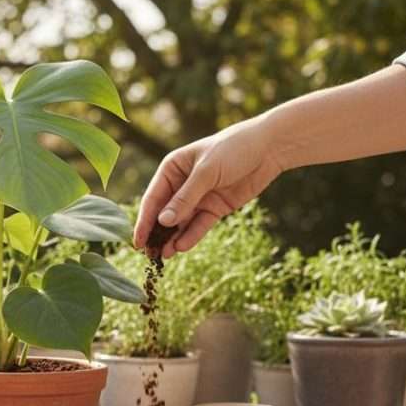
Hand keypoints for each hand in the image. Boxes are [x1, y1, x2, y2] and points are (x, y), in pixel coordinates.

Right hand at [134, 115, 283, 257]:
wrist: (268, 149)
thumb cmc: (233, 149)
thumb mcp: (206, 172)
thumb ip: (185, 198)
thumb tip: (163, 222)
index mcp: (172, 169)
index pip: (153, 198)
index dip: (144, 221)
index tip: (137, 241)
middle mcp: (181, 185)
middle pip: (164, 214)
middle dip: (156, 234)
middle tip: (149, 255)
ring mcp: (198, 198)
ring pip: (180, 223)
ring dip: (172, 239)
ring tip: (163, 257)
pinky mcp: (214, 208)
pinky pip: (199, 225)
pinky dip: (190, 236)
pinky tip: (181, 247)